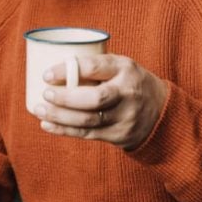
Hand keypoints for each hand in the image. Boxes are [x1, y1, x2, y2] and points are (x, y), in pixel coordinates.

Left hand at [33, 54, 167, 150]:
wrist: (162, 112)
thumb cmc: (129, 82)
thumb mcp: (121, 67)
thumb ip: (95, 67)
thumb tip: (54, 67)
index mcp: (125, 68)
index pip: (94, 67)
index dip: (67, 70)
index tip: (47, 74)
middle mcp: (127, 93)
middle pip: (94, 98)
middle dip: (65, 97)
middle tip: (46, 93)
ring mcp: (124, 116)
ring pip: (88, 120)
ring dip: (60, 116)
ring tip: (39, 110)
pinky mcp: (118, 134)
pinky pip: (87, 134)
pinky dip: (64, 130)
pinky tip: (47, 125)